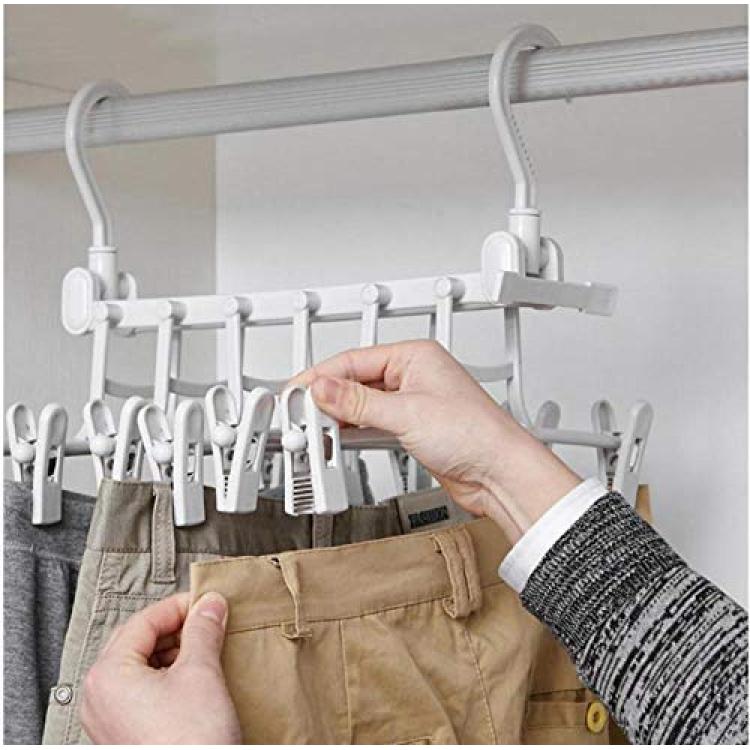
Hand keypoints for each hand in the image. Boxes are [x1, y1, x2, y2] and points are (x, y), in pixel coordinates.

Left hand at [80, 592, 240, 743]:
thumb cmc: (189, 744)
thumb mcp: (201, 672)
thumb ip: (203, 629)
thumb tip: (209, 605)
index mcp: (107, 675)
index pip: (144, 620)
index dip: (180, 606)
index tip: (207, 602)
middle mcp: (99, 697)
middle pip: (137, 641)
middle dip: (176, 629)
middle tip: (208, 621)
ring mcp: (108, 719)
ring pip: (139, 666)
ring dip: (173, 651)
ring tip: (206, 648)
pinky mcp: (123, 735)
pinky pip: (141, 691)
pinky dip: (167, 676)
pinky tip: (195, 677)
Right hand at [293, 340, 579, 541]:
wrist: (500, 474)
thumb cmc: (476, 434)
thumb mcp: (406, 413)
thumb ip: (359, 402)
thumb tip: (324, 389)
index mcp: (414, 356)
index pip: (354, 360)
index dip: (321, 376)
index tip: (297, 392)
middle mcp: (412, 376)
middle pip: (355, 381)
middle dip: (327, 397)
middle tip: (300, 414)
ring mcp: (412, 403)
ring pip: (362, 403)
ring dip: (339, 416)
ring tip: (314, 427)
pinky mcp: (412, 429)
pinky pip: (372, 423)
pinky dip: (354, 430)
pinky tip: (338, 437)